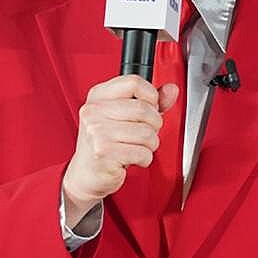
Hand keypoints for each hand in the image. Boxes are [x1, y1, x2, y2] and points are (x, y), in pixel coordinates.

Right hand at [62, 74, 178, 226]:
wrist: (85, 174)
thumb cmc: (106, 142)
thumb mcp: (124, 115)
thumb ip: (150, 101)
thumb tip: (171, 89)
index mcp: (98, 95)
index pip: (133, 82)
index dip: (150, 95)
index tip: (150, 106)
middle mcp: (95, 111)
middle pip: (143, 108)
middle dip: (154, 124)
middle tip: (146, 131)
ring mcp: (97, 131)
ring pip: (146, 132)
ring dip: (151, 143)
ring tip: (139, 146)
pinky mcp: (104, 153)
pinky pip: (142, 152)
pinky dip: (145, 158)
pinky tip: (134, 158)